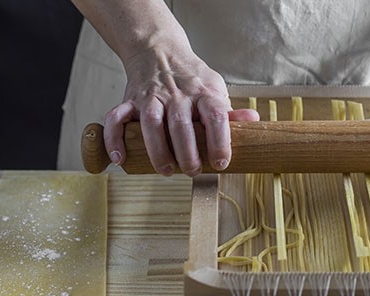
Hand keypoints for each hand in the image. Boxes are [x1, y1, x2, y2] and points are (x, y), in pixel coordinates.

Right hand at [103, 46, 258, 176]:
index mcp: (203, 92)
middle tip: (192, 172)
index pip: (216, 115)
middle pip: (181, 125)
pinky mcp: (130, 100)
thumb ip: (229, 112)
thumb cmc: (191, 78)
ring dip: (158, 151)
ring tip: (166, 171)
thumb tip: (254, 121)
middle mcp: (177, 94)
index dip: (220, 141)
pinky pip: (117, 119)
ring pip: (151, 124)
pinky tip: (121, 158)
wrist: (159, 50)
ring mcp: (151, 96)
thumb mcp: (214, 89)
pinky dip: (115, 139)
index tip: (221, 162)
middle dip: (187, 153)